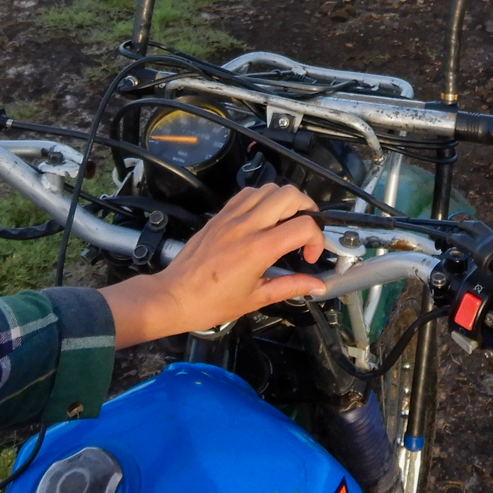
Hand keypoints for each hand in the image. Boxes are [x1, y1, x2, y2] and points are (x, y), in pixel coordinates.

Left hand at [102, 182, 325, 347]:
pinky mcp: (219, 215)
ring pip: (268, 188)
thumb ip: (291, 286)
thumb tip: (318, 285)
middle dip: (307, 208)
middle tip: (306, 230)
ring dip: (285, 201)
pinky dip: (262, 198)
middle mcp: (246, 225)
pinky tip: (262, 218)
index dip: (316, 239)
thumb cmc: (213, 303)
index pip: (303, 226)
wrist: (174, 296)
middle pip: (289, 195)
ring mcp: (231, 216)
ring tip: (285, 222)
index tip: (309, 256)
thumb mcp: (256, 299)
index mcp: (258, 249)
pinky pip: (247, 194)